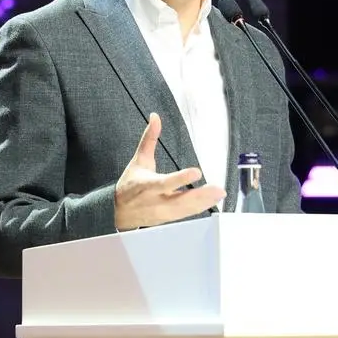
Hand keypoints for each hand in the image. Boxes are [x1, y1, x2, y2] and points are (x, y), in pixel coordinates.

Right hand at [114, 113, 224, 230]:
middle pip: (179, 201)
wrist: (119, 212)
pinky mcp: (168, 219)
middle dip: (200, 196)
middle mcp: (155, 201)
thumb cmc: (129, 185)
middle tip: (218, 189)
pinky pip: (185, 214)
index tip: (197, 172)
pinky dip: (199, 208)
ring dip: (204, 203)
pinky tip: (212, 201)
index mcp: (146, 185)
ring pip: (185, 210)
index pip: (164, 182)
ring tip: (219, 193)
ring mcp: (162, 213)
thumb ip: (149, 139)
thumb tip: (155, 117)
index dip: (180, 178)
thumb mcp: (138, 160)